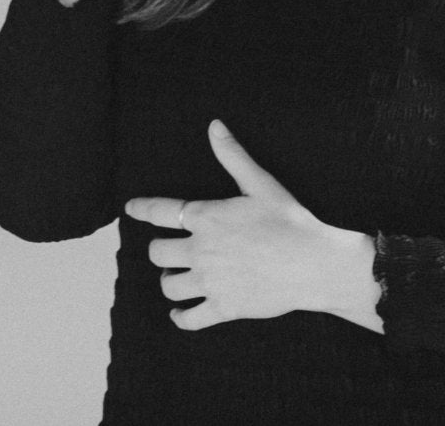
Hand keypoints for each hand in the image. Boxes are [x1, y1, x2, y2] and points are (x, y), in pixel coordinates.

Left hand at [124, 120, 381, 332]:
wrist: (314, 264)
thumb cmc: (289, 221)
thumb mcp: (261, 184)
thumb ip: (233, 156)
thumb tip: (214, 125)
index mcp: (207, 218)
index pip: (160, 212)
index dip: (141, 209)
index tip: (131, 208)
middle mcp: (201, 250)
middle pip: (157, 253)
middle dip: (159, 250)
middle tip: (169, 250)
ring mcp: (210, 282)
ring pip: (168, 285)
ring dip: (169, 280)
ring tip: (178, 277)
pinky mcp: (222, 308)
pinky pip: (188, 318)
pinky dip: (180, 316)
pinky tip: (181, 312)